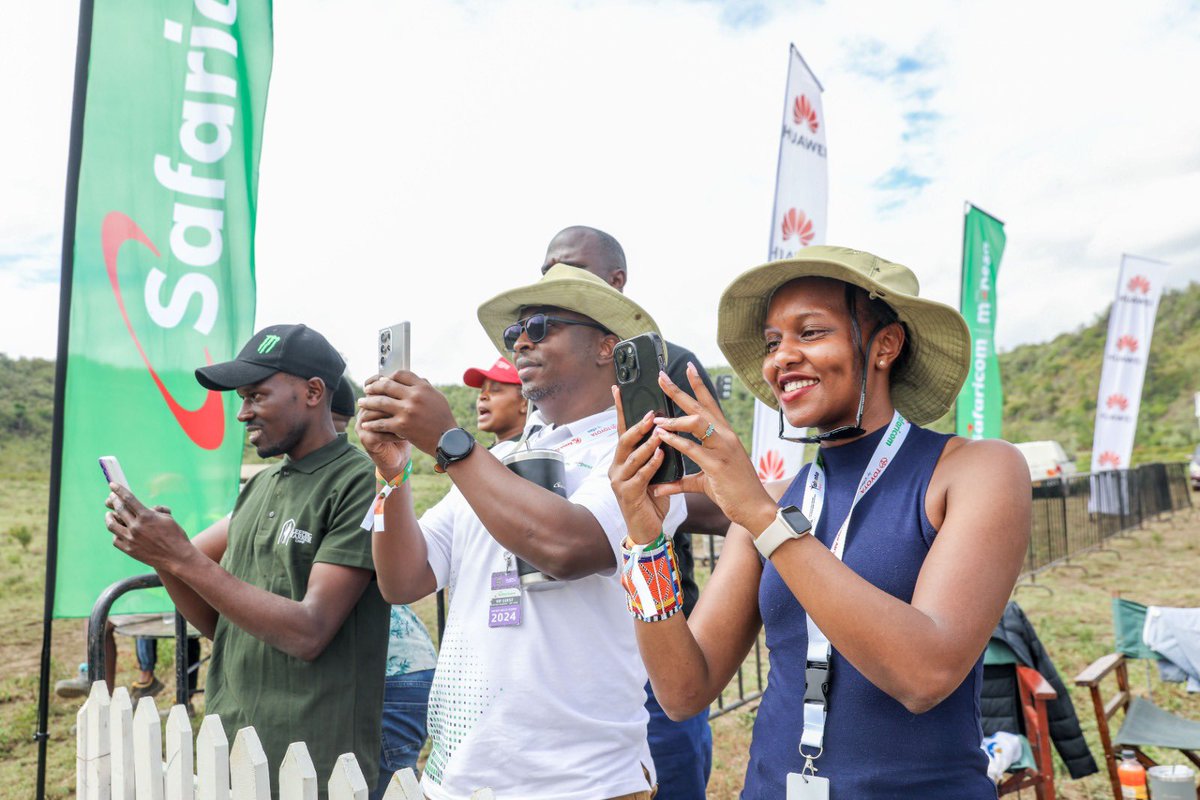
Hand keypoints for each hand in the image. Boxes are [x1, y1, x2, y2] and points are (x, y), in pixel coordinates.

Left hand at [105, 485, 192, 570]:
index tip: (112, 485)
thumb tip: (149, 508)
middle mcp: (136, 527)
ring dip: (109, 517)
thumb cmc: (176, 536)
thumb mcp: (168, 518)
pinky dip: (116, 533)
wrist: (177, 557)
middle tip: (112, 498)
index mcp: (147, 516)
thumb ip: (156, 511)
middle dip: (114, 501)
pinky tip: (118, 530)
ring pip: (112, 525)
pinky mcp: (129, 550)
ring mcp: (131, 539)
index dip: (119, 490)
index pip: (128, 499)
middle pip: (119, 509)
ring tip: (109, 514)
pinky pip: (116, 539)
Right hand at [355, 375, 411, 479]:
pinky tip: (404, 437)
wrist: (398, 456)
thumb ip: (408, 396)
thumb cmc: (405, 431)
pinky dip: (393, 435)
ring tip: (409, 422)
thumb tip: (423, 379)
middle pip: (376, 398)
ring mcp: (363, 425)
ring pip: (375, 415)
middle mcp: (366, 411)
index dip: (390, 384)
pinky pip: (378, 433)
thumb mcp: (406, 412)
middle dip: (394, 401)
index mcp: (375, 401)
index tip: (410, 388)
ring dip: (393, 418)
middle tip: (411, 404)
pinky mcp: (365, 439)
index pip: (376, 385)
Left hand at [357, 370, 457, 457]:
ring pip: (380, 402)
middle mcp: (414, 396)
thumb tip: (413, 379)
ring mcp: (407, 411)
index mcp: (423, 387)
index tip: (382, 380)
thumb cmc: (443, 419)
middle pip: (386, 385)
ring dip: (368, 402)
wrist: (448, 441)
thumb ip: (424, 387)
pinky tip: (366, 423)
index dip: (389, 376)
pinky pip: (381, 422)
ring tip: (361, 403)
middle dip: (373, 387)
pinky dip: (372, 423)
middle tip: (367, 390)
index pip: (400, 374)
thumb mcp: (437, 397)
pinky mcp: (402, 426)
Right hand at [609, 389, 673, 545]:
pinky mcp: (628, 495)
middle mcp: (616, 467)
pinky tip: (662, 455)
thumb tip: (664, 429)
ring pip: (631, 457)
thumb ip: (654, 453)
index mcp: (622, 459)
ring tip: (659, 432)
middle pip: (623, 440)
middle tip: (652, 413)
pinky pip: (640, 476)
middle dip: (638, 425)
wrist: (647, 530)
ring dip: (646, 443)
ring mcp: (619, 481)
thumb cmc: (652, 499)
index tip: (619, 389)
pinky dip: (651, 464)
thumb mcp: (653, 472)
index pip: (622, 430)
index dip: (621, 410)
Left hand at [649, 364, 776, 535]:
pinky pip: (694, 448)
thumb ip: (682, 480)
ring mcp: (723, 449)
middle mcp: (725, 436)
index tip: (688, 367)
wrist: (754, 508)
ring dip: (674, 419)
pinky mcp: (718, 465)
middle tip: (661, 376)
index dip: (698, 384)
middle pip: (700, 407)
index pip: (710, 403)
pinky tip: (662, 436)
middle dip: (678, 391)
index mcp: (724, 434)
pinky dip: (676, 441)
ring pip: (697, 423)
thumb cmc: (733, 491)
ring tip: (656, 418)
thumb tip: (661, 485)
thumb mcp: (704, 481)